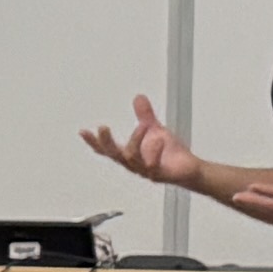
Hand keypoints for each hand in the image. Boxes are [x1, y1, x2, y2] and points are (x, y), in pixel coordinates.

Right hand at [77, 96, 205, 197]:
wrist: (189, 168)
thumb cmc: (169, 153)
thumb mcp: (154, 129)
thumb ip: (144, 115)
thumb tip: (138, 96)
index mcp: (128, 153)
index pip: (107, 149)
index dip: (94, 141)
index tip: (83, 131)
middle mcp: (133, 164)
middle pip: (114, 154)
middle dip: (107, 142)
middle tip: (102, 127)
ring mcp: (145, 171)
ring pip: (132, 158)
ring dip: (135, 141)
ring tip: (143, 126)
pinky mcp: (159, 174)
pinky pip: (153, 166)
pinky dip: (154, 152)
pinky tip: (159, 139)